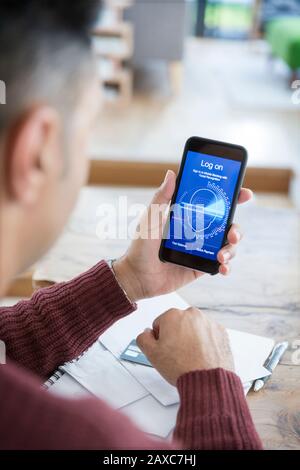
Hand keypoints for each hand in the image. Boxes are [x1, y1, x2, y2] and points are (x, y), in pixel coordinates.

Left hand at [113, 170, 252, 301]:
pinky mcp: (201, 266)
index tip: (243, 193)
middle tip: (232, 232)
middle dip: (237, 227)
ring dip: (231, 249)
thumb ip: (161, 198)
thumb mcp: (151, 219)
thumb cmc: (141, 245)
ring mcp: (202, 248)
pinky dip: (226, 266)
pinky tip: (222, 268)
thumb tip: (172, 173)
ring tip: (221, 256)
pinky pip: (221, 264)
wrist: (137, 276)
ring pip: (228, 245)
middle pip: (227, 224)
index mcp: (189, 215)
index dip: (232, 196)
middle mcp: (199, 230)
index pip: (214, 203)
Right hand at [136, 307, 233, 385]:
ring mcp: (208, 322)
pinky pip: (208, 334)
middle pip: (178, 324)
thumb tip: (146, 334)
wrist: (208, 380)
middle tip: (177, 355)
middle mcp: (192, 314)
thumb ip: (143, 339)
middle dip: (176, 336)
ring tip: (191, 357)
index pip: (160, 324)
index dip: (160, 339)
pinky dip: (205, 342)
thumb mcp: (152, 354)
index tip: (165, 350)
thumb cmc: (182, 367)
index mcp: (173, 315)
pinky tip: (202, 356)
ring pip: (194, 328)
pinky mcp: (220, 331)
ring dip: (191, 338)